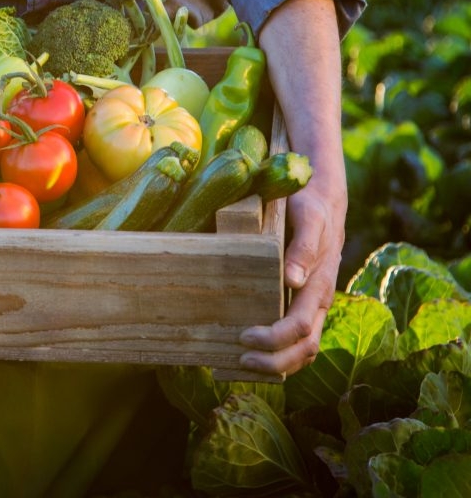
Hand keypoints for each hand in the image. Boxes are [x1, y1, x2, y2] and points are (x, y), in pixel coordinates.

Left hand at [238, 178, 346, 375]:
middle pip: (305, 347)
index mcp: (320, 284)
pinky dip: (280, 353)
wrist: (322, 198)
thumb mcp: (308, 218)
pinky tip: (254, 354)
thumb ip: (303, 246)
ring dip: (277, 363)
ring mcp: (313, 304)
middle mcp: (319, 300)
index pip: (301, 326)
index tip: (244, 336)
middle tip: (240, 361)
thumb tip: (293, 279)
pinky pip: (298, 337)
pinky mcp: (303, 302)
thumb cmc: (310, 206)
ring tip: (243, 364)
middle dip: (274, 361)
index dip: (274, 338)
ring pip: (304, 348)